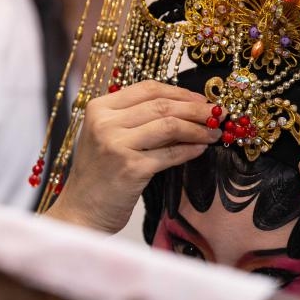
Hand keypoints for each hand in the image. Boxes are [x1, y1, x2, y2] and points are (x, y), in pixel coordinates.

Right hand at [46, 80, 220, 232]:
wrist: (81, 212)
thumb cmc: (99, 175)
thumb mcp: (108, 137)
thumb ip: (135, 119)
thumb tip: (185, 107)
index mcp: (99, 108)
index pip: (147, 88)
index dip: (180, 92)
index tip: (201, 99)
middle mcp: (105, 123)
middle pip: (161, 104)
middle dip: (196, 108)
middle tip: (219, 114)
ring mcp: (116, 145)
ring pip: (169, 126)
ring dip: (198, 128)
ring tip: (215, 133)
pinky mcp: (131, 168)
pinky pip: (170, 154)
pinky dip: (190, 150)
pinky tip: (201, 149)